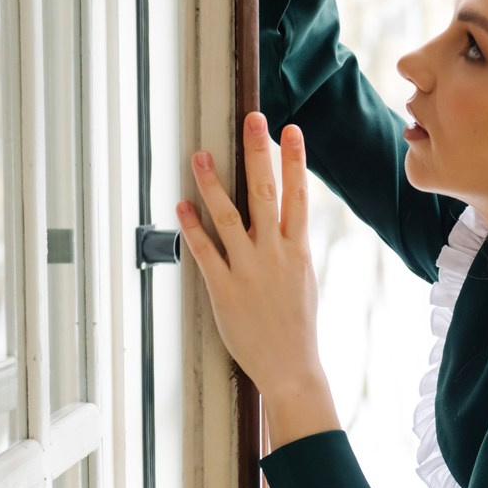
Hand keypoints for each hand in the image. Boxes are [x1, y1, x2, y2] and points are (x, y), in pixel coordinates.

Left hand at [177, 114, 323, 402]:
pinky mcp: (224, 289)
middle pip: (266, 193)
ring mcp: (248, 270)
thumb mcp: (305, 280)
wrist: (290, 367)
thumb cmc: (296, 326)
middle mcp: (274, 254)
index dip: (295, 160)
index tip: (292, 131)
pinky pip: (205, 251)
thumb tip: (285, 223)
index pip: (298, 195)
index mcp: (297, 250)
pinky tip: (182, 205)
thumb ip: (292, 248)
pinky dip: (192, 227)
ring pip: (228, 216)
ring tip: (201, 155)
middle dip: (259, 153)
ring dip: (212, 183)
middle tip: (253, 121)